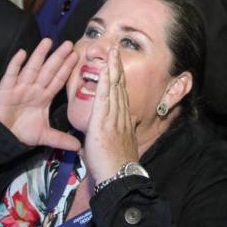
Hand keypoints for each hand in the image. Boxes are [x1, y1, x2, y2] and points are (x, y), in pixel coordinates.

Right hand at [0, 39, 80, 150]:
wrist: (0, 138)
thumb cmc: (21, 132)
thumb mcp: (44, 136)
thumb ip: (61, 139)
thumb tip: (79, 146)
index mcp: (44, 97)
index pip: (58, 80)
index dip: (67, 68)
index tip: (76, 55)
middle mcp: (34, 89)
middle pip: (48, 70)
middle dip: (58, 57)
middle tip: (68, 43)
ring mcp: (20, 88)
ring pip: (32, 68)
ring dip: (39, 55)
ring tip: (48, 41)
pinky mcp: (5, 90)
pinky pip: (11, 75)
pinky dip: (16, 64)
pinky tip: (22, 53)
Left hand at [83, 47, 138, 184]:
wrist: (119, 176)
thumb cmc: (114, 167)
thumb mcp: (115, 147)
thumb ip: (111, 137)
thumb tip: (104, 135)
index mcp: (122, 121)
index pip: (120, 95)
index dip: (118, 78)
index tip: (116, 65)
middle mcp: (121, 115)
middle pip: (119, 86)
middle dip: (117, 67)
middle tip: (115, 50)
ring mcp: (114, 117)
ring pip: (114, 88)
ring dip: (112, 68)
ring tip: (112, 52)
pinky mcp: (105, 121)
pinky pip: (105, 97)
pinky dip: (106, 82)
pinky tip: (105, 70)